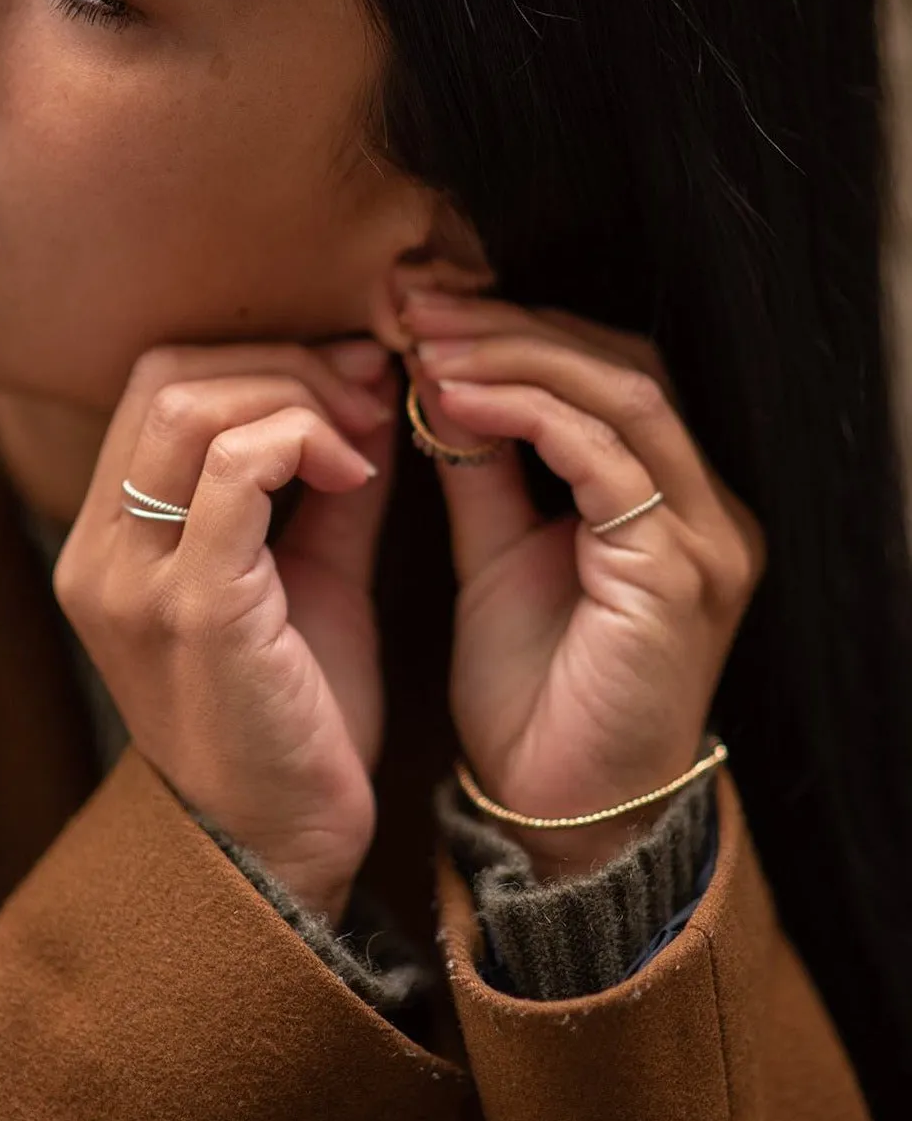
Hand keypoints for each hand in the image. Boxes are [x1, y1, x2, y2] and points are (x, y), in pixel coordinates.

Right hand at [54, 339, 396, 921]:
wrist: (284, 845)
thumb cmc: (296, 715)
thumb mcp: (310, 576)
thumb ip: (326, 484)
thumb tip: (367, 390)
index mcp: (111, 540)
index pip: (159, 381)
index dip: (263, 358)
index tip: (354, 378)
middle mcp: (100, 553)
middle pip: (169, 374)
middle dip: (287, 364)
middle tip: (369, 392)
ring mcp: (134, 581)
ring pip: (192, 404)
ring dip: (298, 396)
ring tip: (366, 435)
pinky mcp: (192, 609)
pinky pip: (232, 469)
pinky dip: (301, 440)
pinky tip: (359, 473)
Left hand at [400, 291, 765, 878]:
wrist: (558, 817)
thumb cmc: (532, 699)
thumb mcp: (497, 559)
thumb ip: (484, 471)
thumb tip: (442, 386)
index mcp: (666, 504)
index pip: (607, 377)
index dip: (519, 332)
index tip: (424, 314)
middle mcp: (703, 510)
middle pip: (622, 366)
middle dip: (513, 325)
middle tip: (417, 304)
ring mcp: (702, 540)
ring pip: (622, 395)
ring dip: (516, 355)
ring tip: (426, 340)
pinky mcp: (679, 574)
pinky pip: (605, 460)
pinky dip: (528, 414)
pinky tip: (454, 397)